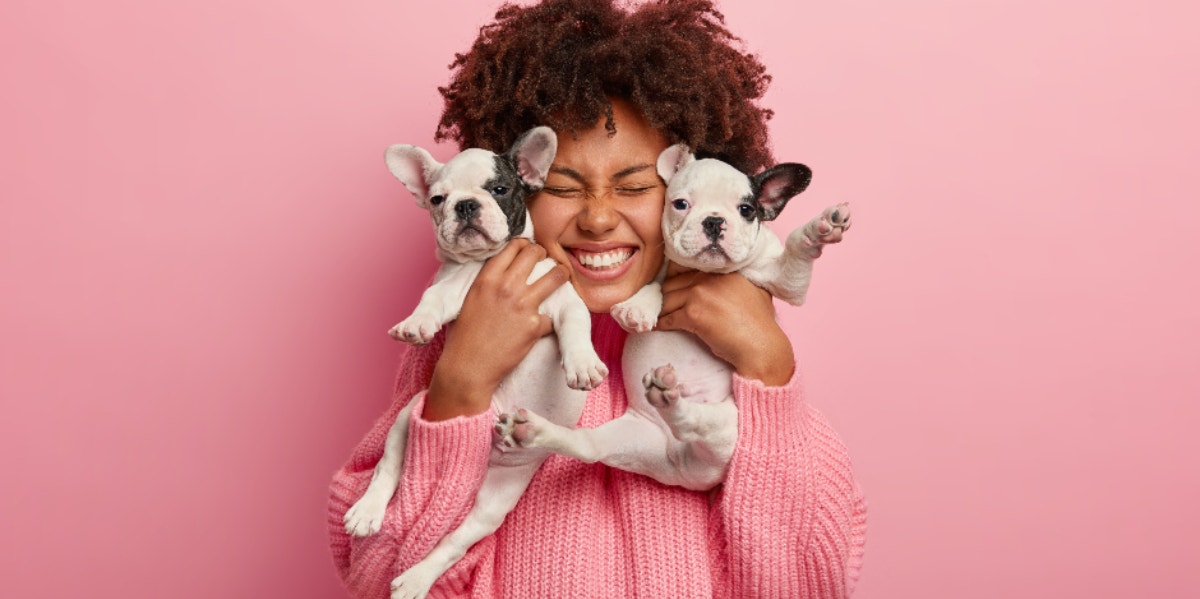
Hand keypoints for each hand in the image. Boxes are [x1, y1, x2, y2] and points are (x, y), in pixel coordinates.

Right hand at [425, 240, 569, 420]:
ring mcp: (523, 304)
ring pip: (555, 276)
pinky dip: (547, 321)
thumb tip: (506, 273)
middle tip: (547, 261)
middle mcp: (506, 286)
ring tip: (562, 276)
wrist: (469, 367)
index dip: (525, 245)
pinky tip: (540, 326)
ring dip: (561, 275)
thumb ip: (489, 283)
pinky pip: (551, 315)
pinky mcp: (535, 325)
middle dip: (544, 254)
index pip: (513, 247)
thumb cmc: (465, 336)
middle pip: (535, 254)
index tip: (529, 250)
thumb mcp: (470, 299)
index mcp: (487, 278)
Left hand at [656, 264, 794, 385]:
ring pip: (667, 300)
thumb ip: (734, 281)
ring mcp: (700, 294)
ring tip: (658, 316)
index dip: (675, 278)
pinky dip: (661, 324)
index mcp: (722, 268)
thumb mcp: (752, 290)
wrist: (761, 346)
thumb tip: (718, 283)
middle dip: (666, 296)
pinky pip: (668, 318)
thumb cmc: (760, 323)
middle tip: (661, 305)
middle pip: (672, 283)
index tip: (670, 287)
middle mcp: (709, 277)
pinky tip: (658, 327)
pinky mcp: (693, 314)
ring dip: (661, 310)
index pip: (685, 266)